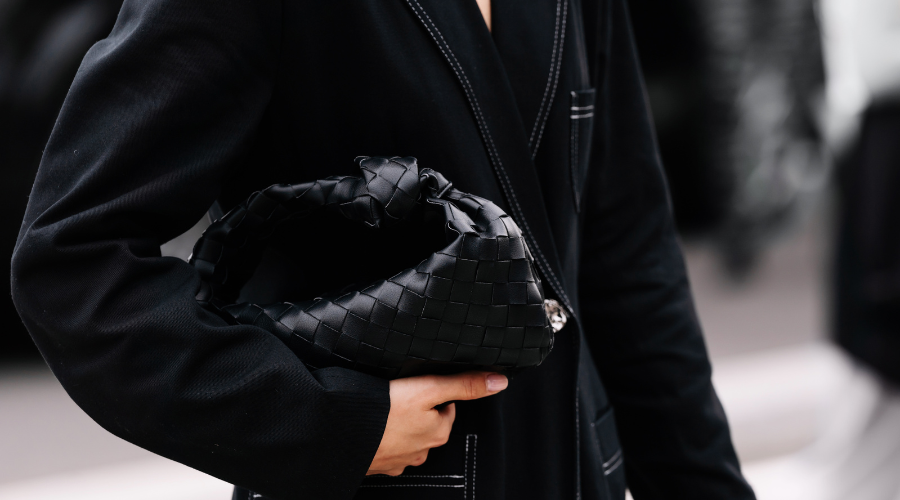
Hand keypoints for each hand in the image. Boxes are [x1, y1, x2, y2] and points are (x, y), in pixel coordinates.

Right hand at [366, 371, 508, 475]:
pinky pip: (386, 449)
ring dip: (400, 425)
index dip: (436, 394)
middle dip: (419, 411)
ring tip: (386, 409)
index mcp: (437, 433)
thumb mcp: (429, 389)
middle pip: (428, 425)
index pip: (447, 409)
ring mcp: (398, 460)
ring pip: (408, 439)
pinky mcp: (377, 464)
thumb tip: (501, 382)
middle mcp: (421, 451)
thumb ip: (464, 385)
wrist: (340, 435)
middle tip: (402, 394)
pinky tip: (372, 427)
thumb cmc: (383, 411)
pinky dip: (382, 438)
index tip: (422, 385)